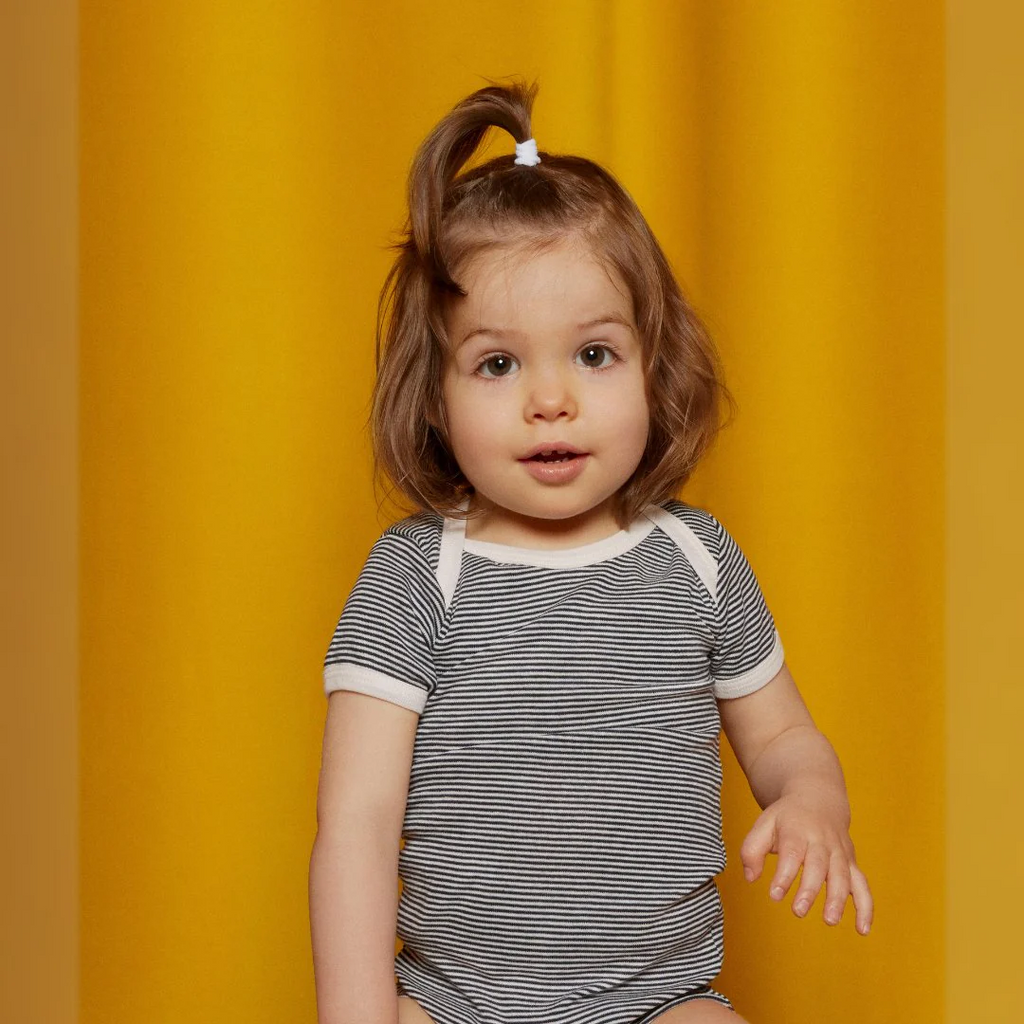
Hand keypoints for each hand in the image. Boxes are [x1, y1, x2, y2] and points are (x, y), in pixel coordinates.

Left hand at [739, 788, 872, 934]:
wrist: (818, 799)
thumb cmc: (786, 818)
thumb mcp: (764, 824)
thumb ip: (752, 849)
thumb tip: (751, 877)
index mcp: (797, 830)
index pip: (792, 852)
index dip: (784, 875)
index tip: (775, 895)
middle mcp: (821, 841)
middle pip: (818, 865)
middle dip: (810, 889)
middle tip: (798, 911)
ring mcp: (839, 852)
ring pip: (842, 875)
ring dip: (838, 899)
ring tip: (830, 920)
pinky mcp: (851, 863)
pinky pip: (863, 885)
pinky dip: (866, 907)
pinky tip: (863, 929)